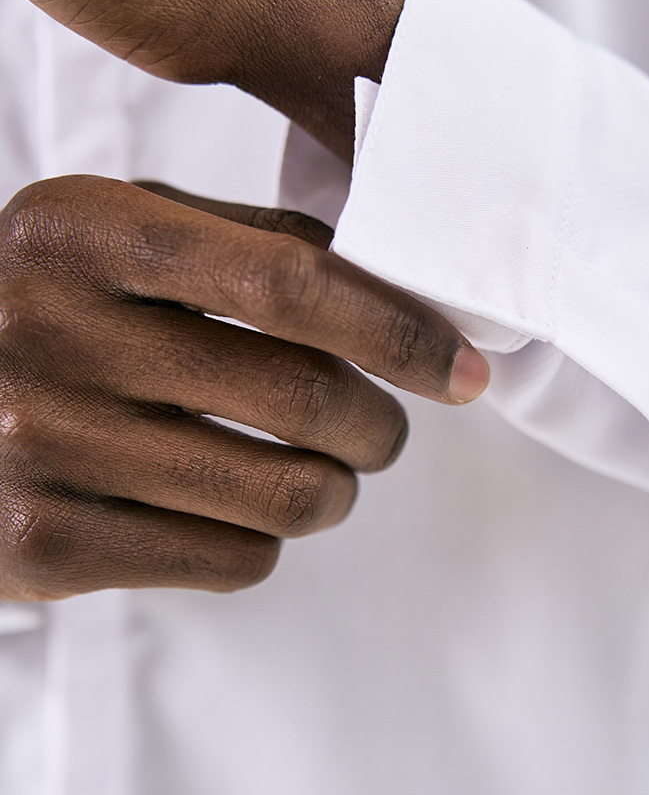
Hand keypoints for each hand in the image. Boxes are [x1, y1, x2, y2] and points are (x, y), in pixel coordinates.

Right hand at [0, 176, 487, 599]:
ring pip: (283, 495)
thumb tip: (400, 292)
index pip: (289, 283)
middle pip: (302, 397)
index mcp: (82, 233)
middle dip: (382, 426)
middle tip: (385, 430)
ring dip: (335, 491)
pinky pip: (232, 560)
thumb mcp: (123, 234)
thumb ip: (252, 243)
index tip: (461, 367)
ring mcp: (38, 446)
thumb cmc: (50, 308)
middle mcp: (49, 334)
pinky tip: (237, 509)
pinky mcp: (41, 545)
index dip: (398, 330)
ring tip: (323, 474)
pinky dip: (266, 540)